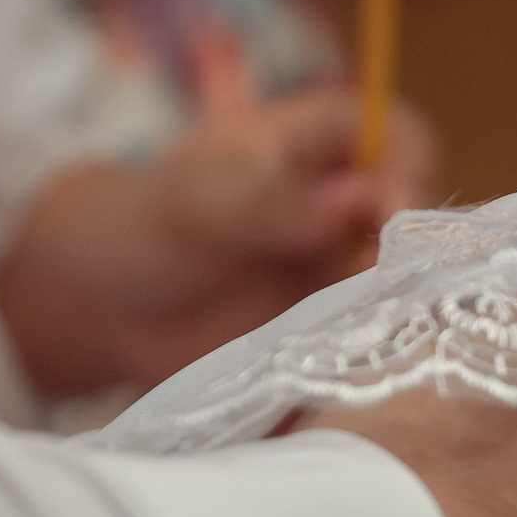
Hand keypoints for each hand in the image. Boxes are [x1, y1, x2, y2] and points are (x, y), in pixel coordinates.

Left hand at [0, 42, 434, 395]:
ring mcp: (343, 271)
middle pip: (420, 217)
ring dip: (399, 311)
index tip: (391, 218)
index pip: (397, 139)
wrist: (96, 310)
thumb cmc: (137, 227)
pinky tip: (349, 377)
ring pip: (408, 284)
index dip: (407, 173)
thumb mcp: (194, 203)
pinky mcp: (332, 331)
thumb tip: (354, 201)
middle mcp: (345, 205)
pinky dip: (372, 359)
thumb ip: (271, 203)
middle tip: (378, 289)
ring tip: (363, 338)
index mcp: (318, 141)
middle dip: (413, 252)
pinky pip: (374, 342)